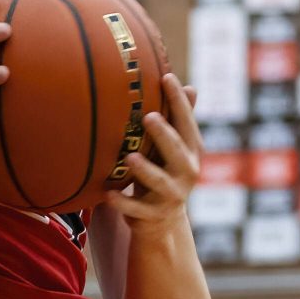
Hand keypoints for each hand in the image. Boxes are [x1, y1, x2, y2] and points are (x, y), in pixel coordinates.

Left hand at [105, 74, 201, 236]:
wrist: (162, 221)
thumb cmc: (162, 170)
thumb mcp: (173, 147)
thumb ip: (178, 121)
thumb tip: (189, 85)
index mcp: (191, 151)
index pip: (187, 123)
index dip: (179, 102)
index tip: (166, 77)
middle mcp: (187, 172)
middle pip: (177, 152)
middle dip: (164, 135)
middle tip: (148, 116)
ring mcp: (171, 195)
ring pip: (159, 181)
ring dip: (145, 170)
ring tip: (129, 157)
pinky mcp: (153, 215)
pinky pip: (136, 208)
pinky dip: (122, 202)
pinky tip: (108, 194)